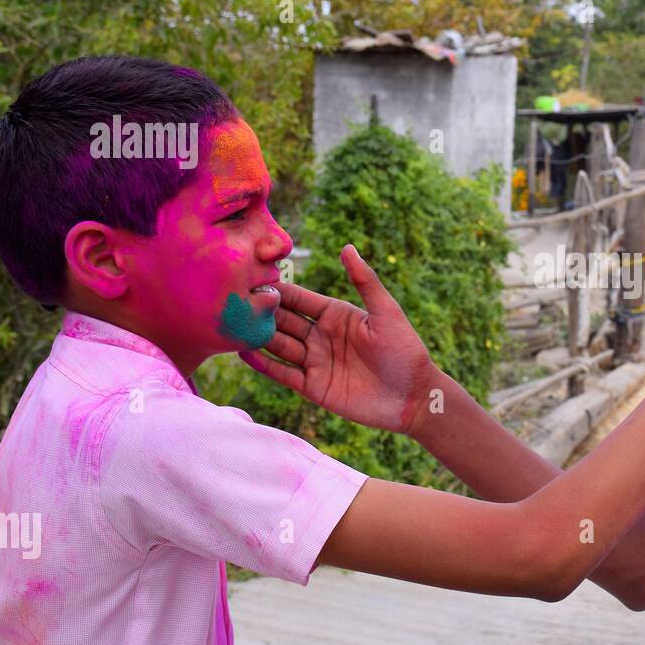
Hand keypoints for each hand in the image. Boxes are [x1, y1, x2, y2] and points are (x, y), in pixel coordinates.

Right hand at [239, 245, 440, 434]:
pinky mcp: (314, 387)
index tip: (251, 278)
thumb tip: (347, 247)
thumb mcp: (387, 312)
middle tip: (233, 303)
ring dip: (258, 337)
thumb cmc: (405, 351)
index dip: (278, 290)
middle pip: (284, 321)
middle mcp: (321, 335)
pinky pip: (283, 374)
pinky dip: (264, 365)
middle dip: (261, 312)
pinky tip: (243, 355)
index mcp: (335, 314)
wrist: (413, 397)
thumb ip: (365, 281)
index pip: (299, 299)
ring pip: (279, 345)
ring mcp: (316, 361)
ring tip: (231, 327)